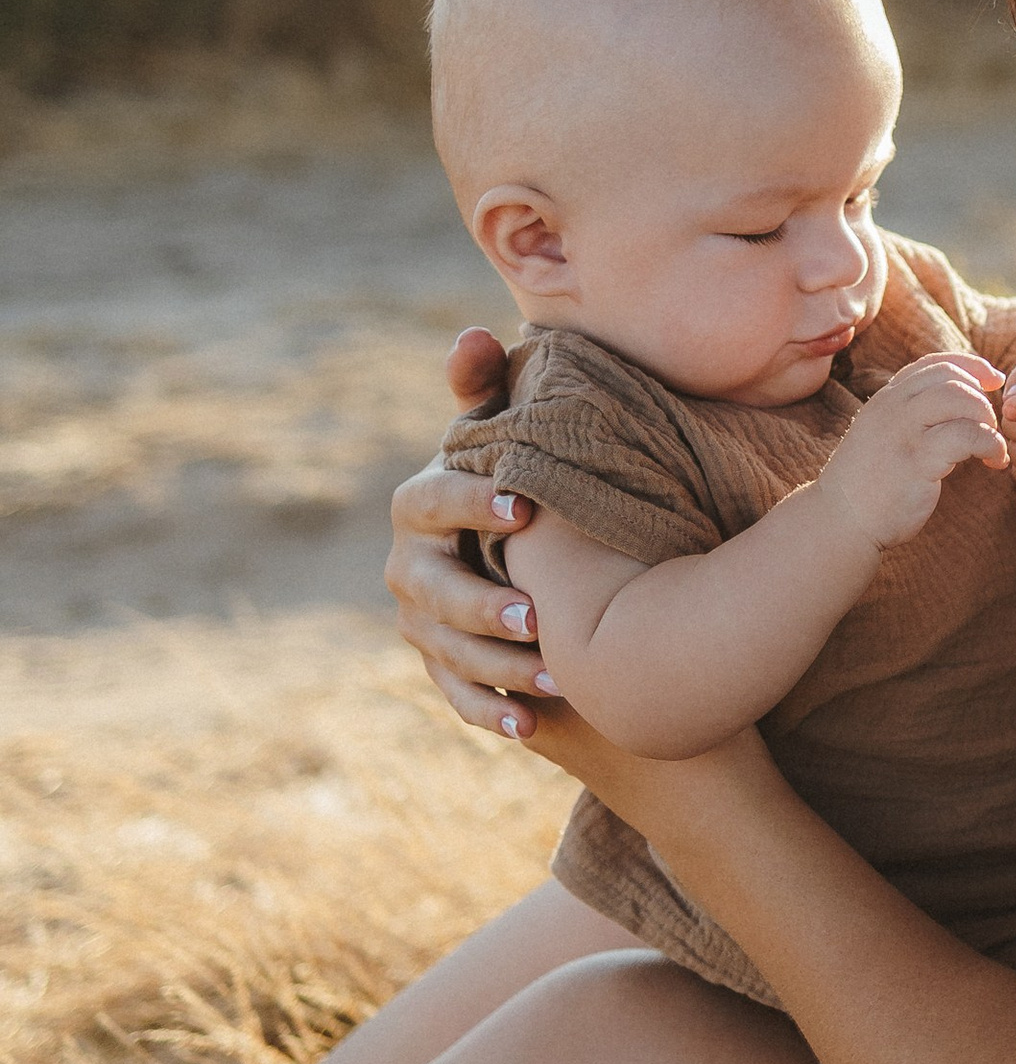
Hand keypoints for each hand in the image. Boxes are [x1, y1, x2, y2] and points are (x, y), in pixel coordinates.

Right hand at [384, 329, 555, 736]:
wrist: (511, 541)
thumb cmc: (512, 470)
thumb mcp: (500, 429)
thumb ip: (486, 386)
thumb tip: (473, 334)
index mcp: (421, 501)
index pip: (436, 501)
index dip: (474, 504)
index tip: (526, 507)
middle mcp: (408, 564)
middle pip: (432, 590)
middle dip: (481, 605)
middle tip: (537, 617)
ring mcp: (419, 621)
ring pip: (446, 651)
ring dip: (497, 667)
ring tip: (558, 678)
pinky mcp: (439, 666)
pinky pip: (456, 697)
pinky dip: (488, 713)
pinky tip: (529, 729)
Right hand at [823, 353, 1008, 551]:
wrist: (839, 520)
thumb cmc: (866, 485)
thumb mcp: (881, 437)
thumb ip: (908, 418)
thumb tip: (951, 408)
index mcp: (886, 400)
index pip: (933, 364)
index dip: (970, 366)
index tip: (993, 381)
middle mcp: (893, 407)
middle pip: (950, 375)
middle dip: (981, 396)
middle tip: (991, 426)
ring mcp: (904, 431)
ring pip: (959, 397)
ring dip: (987, 417)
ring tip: (992, 444)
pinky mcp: (919, 460)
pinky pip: (967, 436)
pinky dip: (991, 444)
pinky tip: (994, 460)